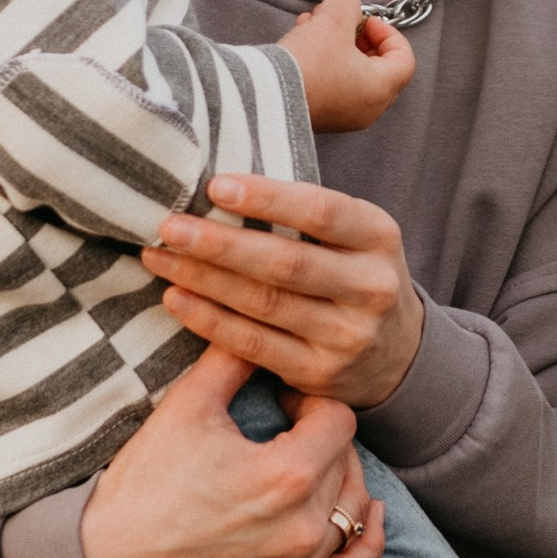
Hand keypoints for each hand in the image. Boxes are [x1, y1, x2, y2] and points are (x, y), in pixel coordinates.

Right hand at [80, 344, 381, 557]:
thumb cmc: (144, 482)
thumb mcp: (187, 406)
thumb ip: (234, 357)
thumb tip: (259, 318)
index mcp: (287, 475)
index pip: (338, 417)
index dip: (310, 401)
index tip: (280, 401)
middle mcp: (304, 526)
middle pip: (347, 459)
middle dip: (320, 436)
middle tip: (282, 428)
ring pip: (354, 506)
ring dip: (338, 476)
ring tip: (305, 460)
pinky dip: (366, 538)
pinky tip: (368, 512)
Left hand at [143, 172, 425, 410]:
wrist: (397, 353)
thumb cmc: (353, 272)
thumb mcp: (355, 234)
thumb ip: (306, 212)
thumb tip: (220, 184)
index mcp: (379, 236)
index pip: (321, 212)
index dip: (267, 198)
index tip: (214, 186)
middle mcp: (371, 287)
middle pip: (285, 263)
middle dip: (220, 245)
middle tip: (169, 227)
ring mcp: (348, 336)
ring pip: (263, 304)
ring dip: (203, 280)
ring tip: (159, 258)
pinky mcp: (320, 373)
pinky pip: (253, 344)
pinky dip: (209, 320)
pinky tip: (176, 299)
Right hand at [281, 0, 416, 134]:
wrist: (265, 97)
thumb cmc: (307, 64)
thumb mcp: (333, 19)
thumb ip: (348, 4)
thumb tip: (347, 7)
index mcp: (381, 89)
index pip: (404, 59)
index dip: (388, 32)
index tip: (365, 20)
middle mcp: (367, 109)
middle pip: (377, 66)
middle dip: (357, 36)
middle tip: (339, 20)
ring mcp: (343, 117)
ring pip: (350, 72)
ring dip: (335, 44)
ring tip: (312, 24)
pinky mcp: (319, 116)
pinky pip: (331, 84)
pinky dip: (322, 61)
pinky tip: (301, 41)